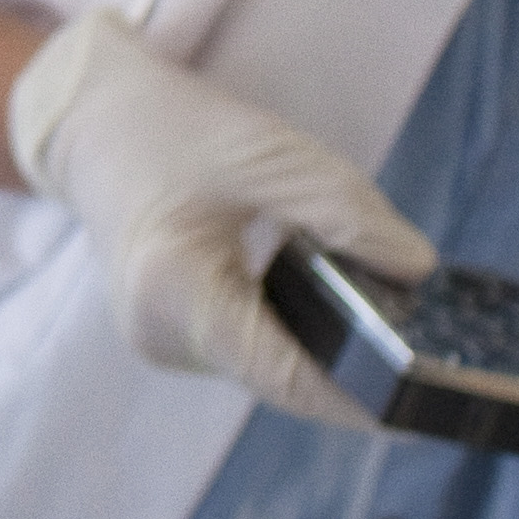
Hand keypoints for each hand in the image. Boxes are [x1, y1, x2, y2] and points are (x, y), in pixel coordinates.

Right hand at [8, 11, 433, 420]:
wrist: (96, 124)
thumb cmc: (177, 132)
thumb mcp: (273, 156)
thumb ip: (349, 214)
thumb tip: (417, 274)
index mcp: (173, 291)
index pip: (283, 375)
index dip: (358, 394)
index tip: (423, 394)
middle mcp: (159, 335)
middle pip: (278, 375)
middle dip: (348, 360)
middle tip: (423, 343)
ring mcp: (160, 342)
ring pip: (265, 365)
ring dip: (318, 343)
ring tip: (376, 313)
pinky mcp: (169, 334)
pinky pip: (246, 348)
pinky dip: (289, 329)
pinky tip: (322, 301)